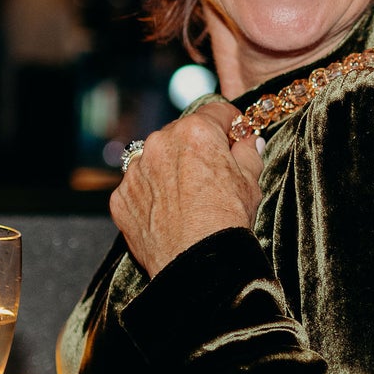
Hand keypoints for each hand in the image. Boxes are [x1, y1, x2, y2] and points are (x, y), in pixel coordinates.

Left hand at [109, 101, 264, 275]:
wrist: (198, 262)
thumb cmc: (227, 220)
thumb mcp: (251, 181)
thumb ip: (249, 153)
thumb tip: (249, 142)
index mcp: (196, 131)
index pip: (216, 111)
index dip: (230, 125)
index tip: (235, 137)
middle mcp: (159, 143)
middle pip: (182, 133)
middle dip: (197, 148)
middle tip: (213, 173)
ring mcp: (136, 171)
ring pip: (156, 158)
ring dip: (170, 169)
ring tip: (189, 198)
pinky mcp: (121, 197)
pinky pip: (139, 187)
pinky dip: (152, 195)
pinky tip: (170, 213)